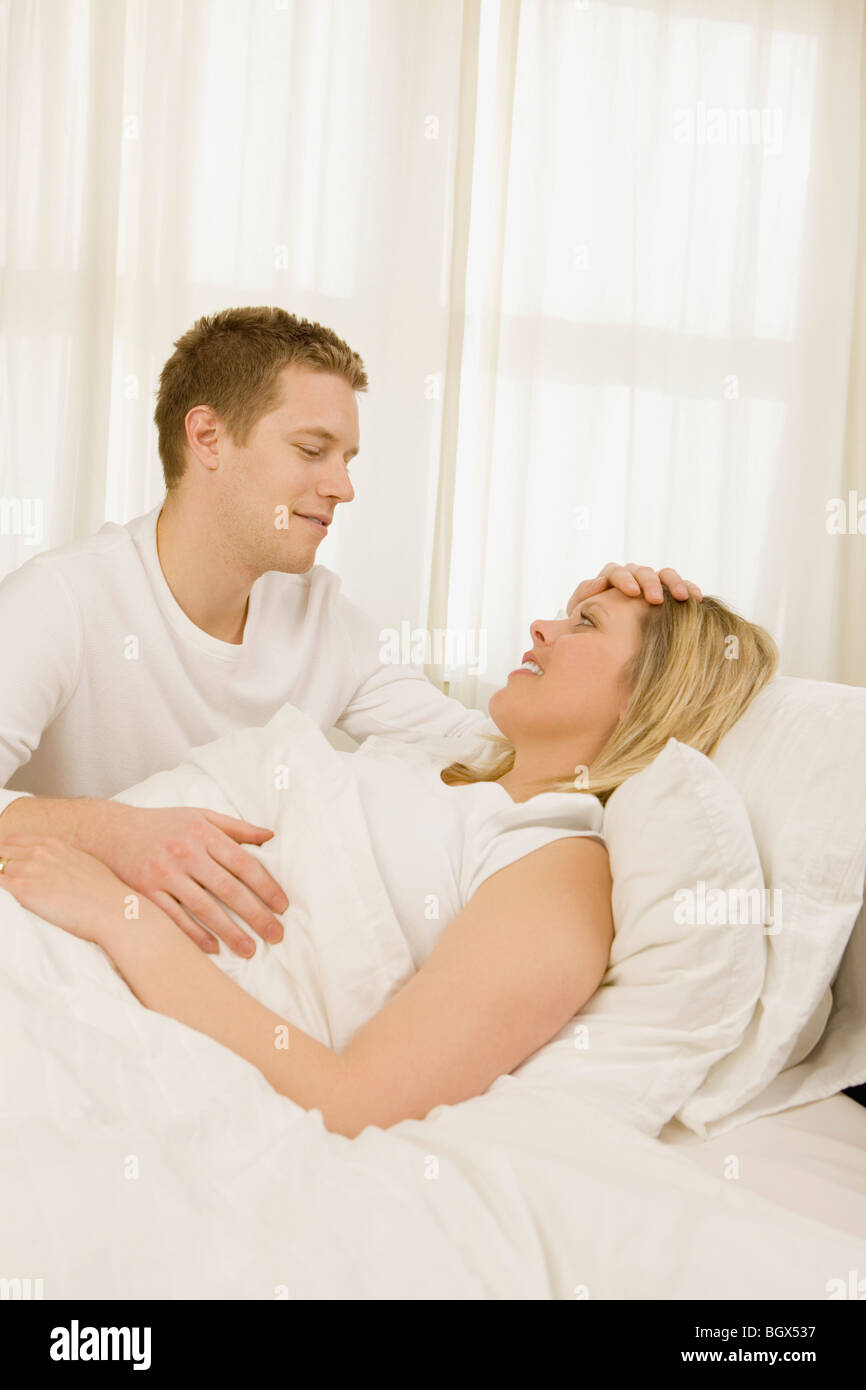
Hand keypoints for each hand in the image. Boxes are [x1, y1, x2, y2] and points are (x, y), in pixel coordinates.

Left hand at [0, 835, 129, 943]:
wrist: (111, 909)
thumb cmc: (104, 893)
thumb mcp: (84, 863)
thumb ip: (63, 860)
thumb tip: (55, 872)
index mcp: (54, 844)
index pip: (14, 840)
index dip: (6, 852)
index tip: (6, 862)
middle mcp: (39, 852)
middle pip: (2, 852)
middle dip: (1, 864)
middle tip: (6, 878)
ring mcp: (30, 869)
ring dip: (4, 880)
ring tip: (17, 892)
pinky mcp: (23, 889)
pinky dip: (1, 889)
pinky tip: (11, 899)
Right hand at [97, 805, 287, 956]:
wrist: (110, 832)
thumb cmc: (163, 824)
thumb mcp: (200, 816)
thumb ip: (236, 827)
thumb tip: (271, 836)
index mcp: (202, 832)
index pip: (243, 862)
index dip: (266, 886)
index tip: (282, 906)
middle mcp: (184, 852)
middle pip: (228, 888)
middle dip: (255, 914)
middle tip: (276, 934)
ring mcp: (163, 873)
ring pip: (203, 908)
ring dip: (229, 932)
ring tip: (250, 949)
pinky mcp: (145, 892)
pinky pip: (174, 918)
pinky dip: (194, 935)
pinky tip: (214, 948)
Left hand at [566, 562, 701, 615]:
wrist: (603, 638)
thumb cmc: (588, 624)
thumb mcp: (579, 611)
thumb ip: (584, 595)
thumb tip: (600, 582)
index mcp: (610, 577)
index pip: (616, 571)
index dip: (624, 579)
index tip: (632, 592)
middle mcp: (632, 576)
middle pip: (642, 571)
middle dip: (650, 583)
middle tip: (656, 599)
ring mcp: (651, 583)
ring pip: (664, 574)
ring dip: (673, 583)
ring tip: (681, 597)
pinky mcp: (667, 593)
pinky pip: (680, 585)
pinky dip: (689, 588)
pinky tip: (696, 598)